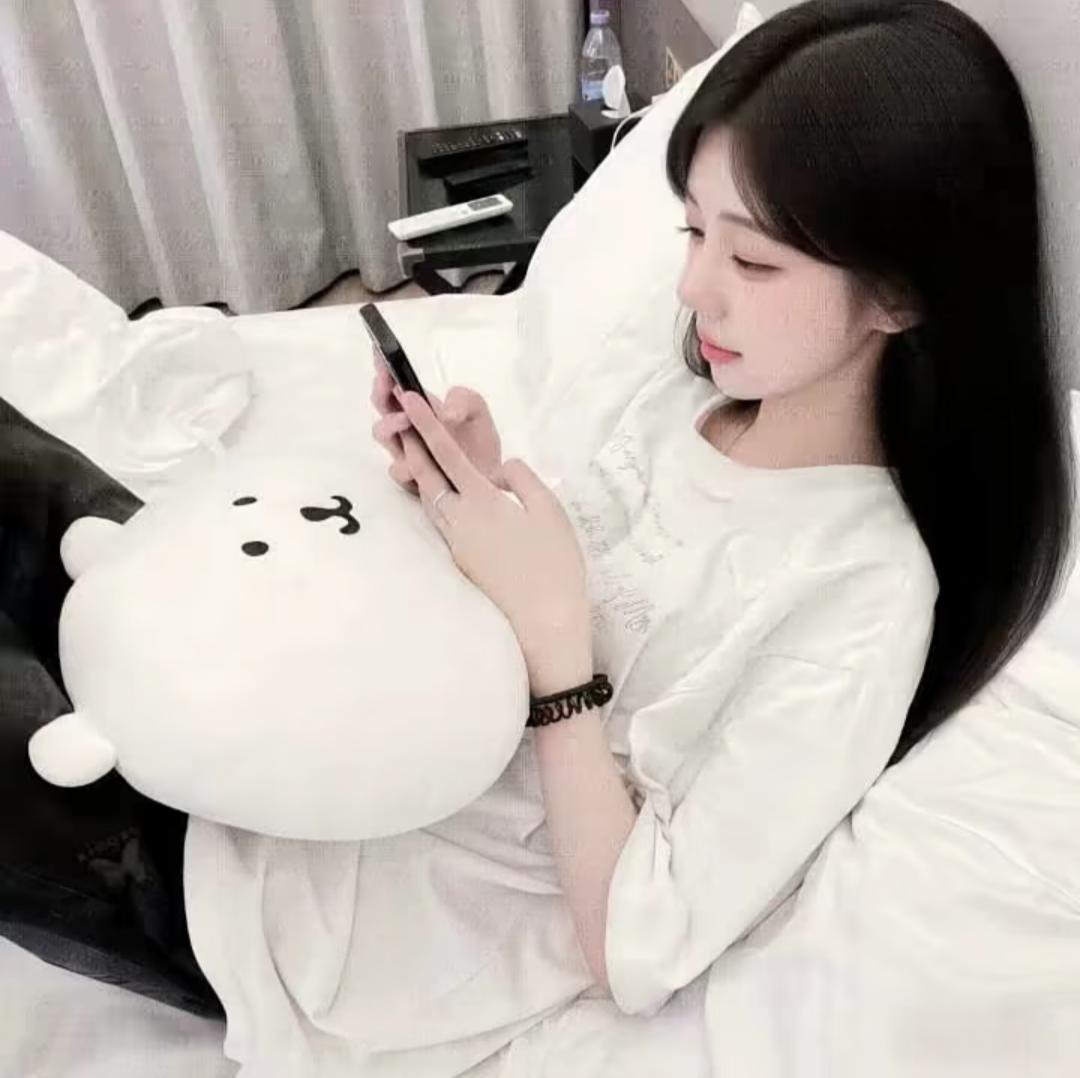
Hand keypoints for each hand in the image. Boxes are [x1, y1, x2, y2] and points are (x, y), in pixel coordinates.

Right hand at [369, 347, 502, 495]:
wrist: (492, 480)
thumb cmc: (479, 444)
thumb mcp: (477, 411)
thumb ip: (464, 400)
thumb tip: (446, 413)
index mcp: (419, 407)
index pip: (394, 384)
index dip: (384, 367)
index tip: (381, 353)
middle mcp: (407, 427)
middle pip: (381, 405)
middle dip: (382, 391)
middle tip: (392, 384)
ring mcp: (407, 451)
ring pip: (382, 435)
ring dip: (390, 424)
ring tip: (407, 419)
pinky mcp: (412, 477)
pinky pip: (398, 469)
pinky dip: (406, 462)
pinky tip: (417, 460)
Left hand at [395, 389, 591, 673]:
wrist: (543, 624)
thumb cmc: (554, 564)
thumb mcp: (549, 512)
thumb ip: (523, 481)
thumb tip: (503, 468)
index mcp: (482, 502)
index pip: (447, 454)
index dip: (427, 423)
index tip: (409, 397)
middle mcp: (460, 520)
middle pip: (426, 476)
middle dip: (409, 444)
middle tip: (394, 418)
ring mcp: (457, 543)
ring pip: (430, 500)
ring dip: (418, 472)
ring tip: (409, 451)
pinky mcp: (461, 561)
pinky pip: (441, 520)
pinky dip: (434, 498)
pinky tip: (440, 494)